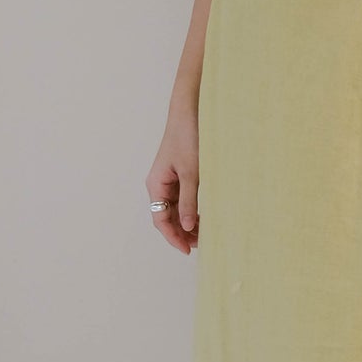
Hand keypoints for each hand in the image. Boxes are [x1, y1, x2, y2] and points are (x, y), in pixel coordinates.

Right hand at [147, 110, 198, 252]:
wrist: (191, 111)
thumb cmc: (188, 137)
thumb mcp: (191, 173)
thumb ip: (189, 201)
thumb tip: (187, 227)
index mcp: (156, 184)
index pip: (160, 219)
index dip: (173, 237)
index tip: (188, 250)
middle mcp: (160, 185)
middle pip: (167, 217)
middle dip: (182, 232)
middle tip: (202, 244)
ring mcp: (170, 180)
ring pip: (176, 209)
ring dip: (188, 222)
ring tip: (205, 233)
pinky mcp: (180, 175)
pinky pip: (184, 199)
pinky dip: (192, 209)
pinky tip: (204, 216)